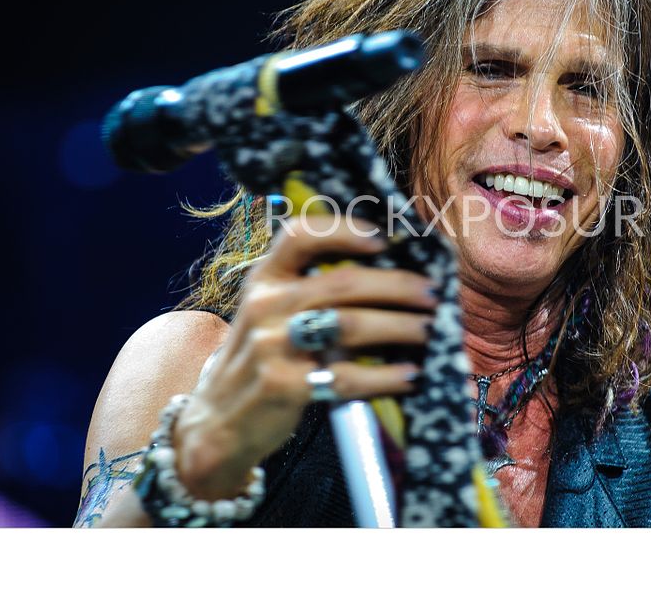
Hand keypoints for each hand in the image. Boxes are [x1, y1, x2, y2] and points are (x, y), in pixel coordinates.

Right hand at [172, 217, 436, 498]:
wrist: (218, 421)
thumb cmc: (262, 358)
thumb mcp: (271, 312)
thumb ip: (312, 290)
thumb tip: (390, 272)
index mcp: (264, 279)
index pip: (300, 236)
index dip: (344, 231)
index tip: (384, 238)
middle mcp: (265, 306)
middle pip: (343, 283)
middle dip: (397, 286)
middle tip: (431, 294)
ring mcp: (271, 346)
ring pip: (351, 326)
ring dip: (400, 327)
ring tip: (429, 330)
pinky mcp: (282, 386)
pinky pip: (347, 376)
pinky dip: (386, 376)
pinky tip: (409, 374)